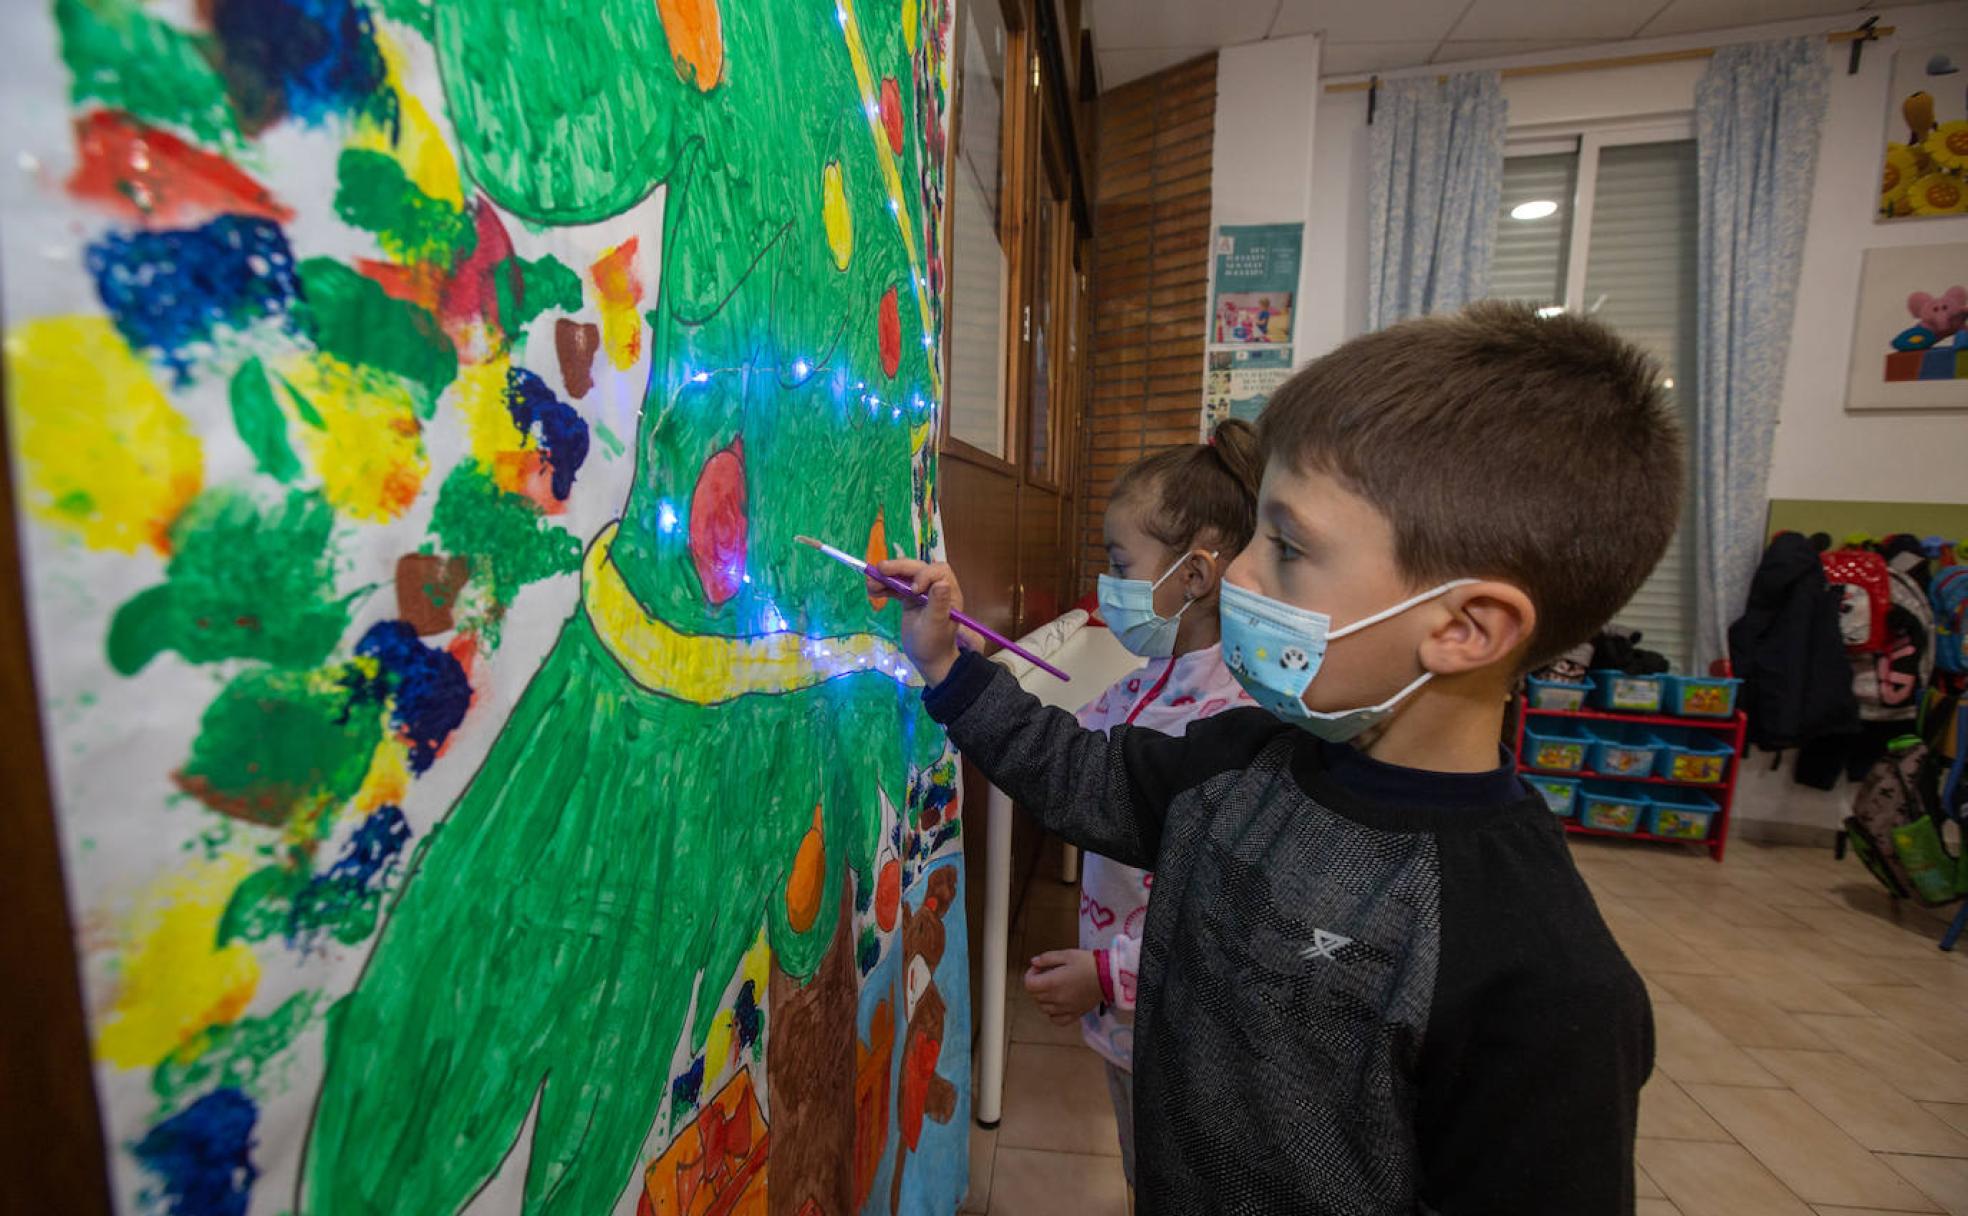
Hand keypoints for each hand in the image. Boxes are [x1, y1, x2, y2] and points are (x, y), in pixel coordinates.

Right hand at [870, 558, 966, 685]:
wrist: (928, 659)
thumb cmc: (934, 644)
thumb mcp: (935, 625)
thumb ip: (938, 603)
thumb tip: (942, 582)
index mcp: (948, 592)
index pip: (937, 571)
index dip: (924, 575)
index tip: (913, 590)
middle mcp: (936, 587)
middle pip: (918, 568)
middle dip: (899, 568)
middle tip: (879, 569)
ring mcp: (922, 591)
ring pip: (905, 575)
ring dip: (887, 576)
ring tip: (870, 583)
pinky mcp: (910, 597)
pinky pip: (897, 586)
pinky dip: (884, 586)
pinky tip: (872, 590)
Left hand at [1023, 949, 1101, 1024]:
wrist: (1109, 976)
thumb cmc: (1088, 963)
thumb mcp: (1067, 954)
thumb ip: (1047, 958)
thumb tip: (1033, 962)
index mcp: (1052, 983)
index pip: (1029, 984)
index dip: (1030, 975)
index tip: (1039, 968)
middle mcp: (1056, 999)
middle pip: (1035, 996)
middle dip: (1037, 985)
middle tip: (1047, 975)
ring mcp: (1065, 1008)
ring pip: (1044, 1008)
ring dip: (1044, 999)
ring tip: (1053, 989)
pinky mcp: (1075, 1014)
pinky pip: (1057, 1019)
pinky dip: (1053, 1014)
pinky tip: (1058, 1005)